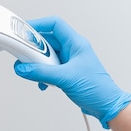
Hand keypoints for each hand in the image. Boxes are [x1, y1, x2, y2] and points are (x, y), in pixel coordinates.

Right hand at [14, 16, 130, 127]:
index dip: (38, 24)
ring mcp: (69, 61)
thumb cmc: (98, 88)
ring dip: (38, 64)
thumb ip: (41, 72)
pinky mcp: (67, 73)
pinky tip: (43, 82)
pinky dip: (43, 74)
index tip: (24, 31)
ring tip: (34, 71)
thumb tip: (23, 68)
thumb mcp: (65, 78)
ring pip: (47, 56)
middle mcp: (72, 50)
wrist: (106, 105)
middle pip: (47, 41)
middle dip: (35, 48)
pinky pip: (49, 68)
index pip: (54, 25)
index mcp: (76, 43)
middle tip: (24, 55)